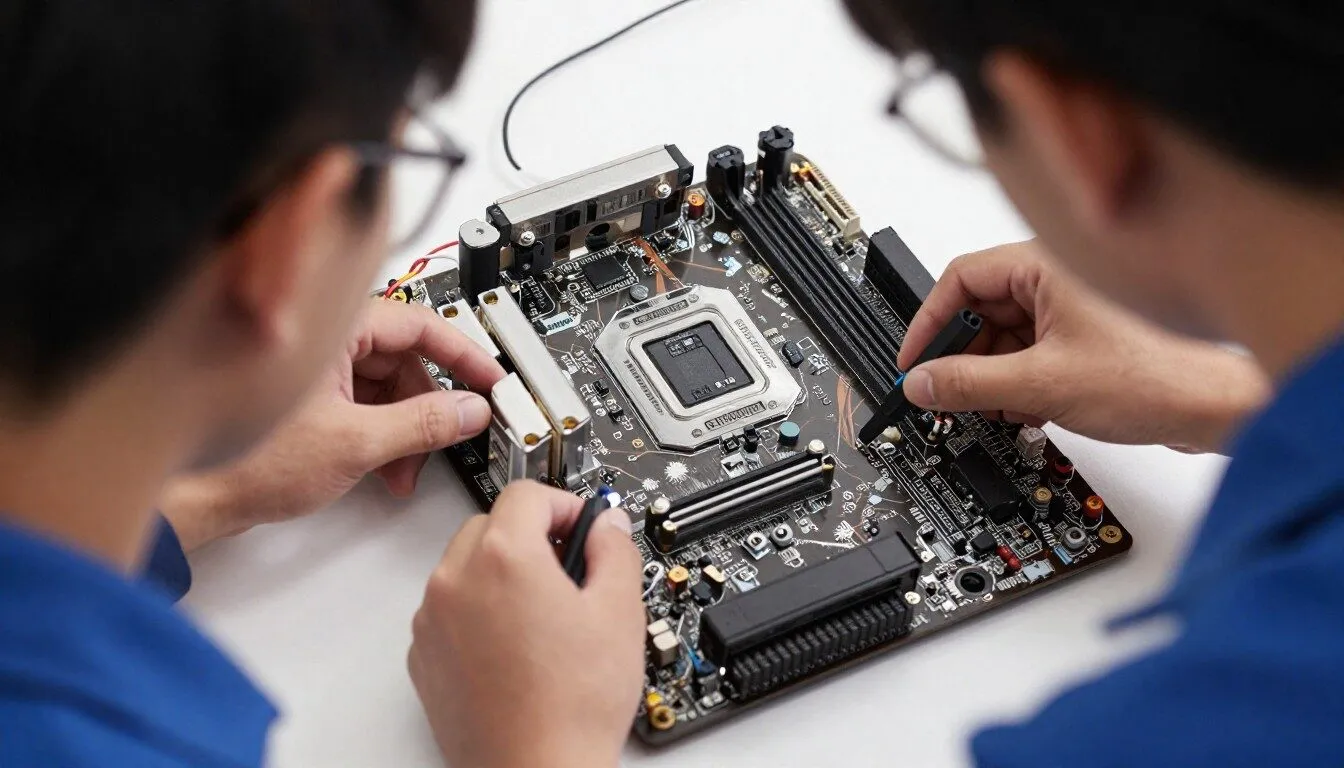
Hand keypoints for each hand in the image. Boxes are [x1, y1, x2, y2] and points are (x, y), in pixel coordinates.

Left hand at [160, 299, 505, 550]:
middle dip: (430, 406)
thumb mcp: (357, 442)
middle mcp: (325, 341)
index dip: (463, 353)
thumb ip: (424, 423)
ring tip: (406, 469)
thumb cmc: (246, 459)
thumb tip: (469, 410)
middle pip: (405, 359)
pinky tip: (385, 468)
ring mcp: (315, 370)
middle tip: (452, 436)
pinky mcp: (308, 398)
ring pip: (386, 385)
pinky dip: (382, 434)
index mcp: (334, 329)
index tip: (491, 377)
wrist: (194, 495)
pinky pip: (364, 403)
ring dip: (407, 427)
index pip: (420, 323)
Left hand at [409, 481, 643, 767]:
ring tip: (545, 615)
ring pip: (465, 566)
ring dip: (501, 573)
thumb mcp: (620, 613)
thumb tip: (607, 525)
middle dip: (531, 537)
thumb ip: (615, 550)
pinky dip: (477, 612)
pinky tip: (518, 646)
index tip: (583, 525)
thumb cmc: (572, 706)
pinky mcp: (423, 656)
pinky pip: (449, 610)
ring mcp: (433, 621)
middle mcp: (456, 581)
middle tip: (569, 570)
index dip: (565, 504)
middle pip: (491, 524)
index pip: (528, 494)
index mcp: (503, 558)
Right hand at [897, 240, 1268, 452]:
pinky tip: (1022, 408)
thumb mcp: (1040, 384)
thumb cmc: (1156, 376)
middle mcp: (1056, 278)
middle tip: (946, 393)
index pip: (959, 279)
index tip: (914, 361)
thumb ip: (969, 384)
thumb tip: (922, 384)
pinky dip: (1017, 380)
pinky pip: (1030, 351)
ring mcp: (1071, 308)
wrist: (1214, 407)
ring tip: (991, 407)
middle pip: (980, 310)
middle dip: (962, 357)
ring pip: (1004, 334)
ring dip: (990, 374)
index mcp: (1043, 265)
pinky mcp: (1084, 336)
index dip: (928, 323)